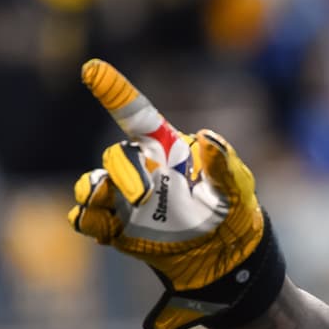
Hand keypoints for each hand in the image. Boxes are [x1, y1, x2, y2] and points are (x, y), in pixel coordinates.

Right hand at [68, 59, 279, 328]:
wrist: (227, 260)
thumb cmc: (235, 213)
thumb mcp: (240, 189)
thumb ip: (225, 165)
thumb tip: (206, 137)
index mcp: (169, 150)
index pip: (137, 116)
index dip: (115, 91)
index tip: (92, 69)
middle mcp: (143, 169)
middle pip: (116, 157)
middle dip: (124, 172)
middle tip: (145, 196)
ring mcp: (126, 200)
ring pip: (92, 185)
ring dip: (94, 192)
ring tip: (111, 205)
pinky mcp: (118, 229)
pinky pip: (88, 219)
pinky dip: (89, 220)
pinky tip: (107, 228)